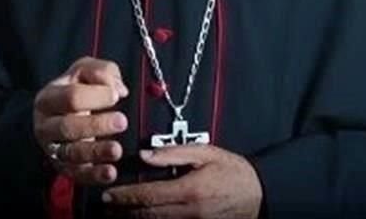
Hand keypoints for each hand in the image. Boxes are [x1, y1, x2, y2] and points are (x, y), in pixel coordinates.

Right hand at [33, 56, 129, 185]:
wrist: (55, 114)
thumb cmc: (75, 89)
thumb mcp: (84, 71)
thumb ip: (101, 71)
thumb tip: (118, 89)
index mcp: (49, 98)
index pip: (70, 97)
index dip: (95, 96)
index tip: (116, 96)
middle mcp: (46, 125)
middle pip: (68, 127)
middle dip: (96, 125)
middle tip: (122, 121)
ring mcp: (52, 148)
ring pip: (72, 153)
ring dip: (96, 152)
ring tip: (117, 150)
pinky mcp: (63, 167)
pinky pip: (77, 174)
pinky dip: (94, 175)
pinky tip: (110, 172)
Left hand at [101, 145, 262, 217]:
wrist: (259, 193)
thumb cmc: (232, 170)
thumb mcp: (204, 153)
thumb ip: (173, 153)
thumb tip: (146, 154)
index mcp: (189, 190)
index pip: (147, 196)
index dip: (124, 196)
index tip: (108, 194)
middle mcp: (189, 212)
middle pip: (147, 215)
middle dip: (124, 212)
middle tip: (106, 207)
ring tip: (117, 215)